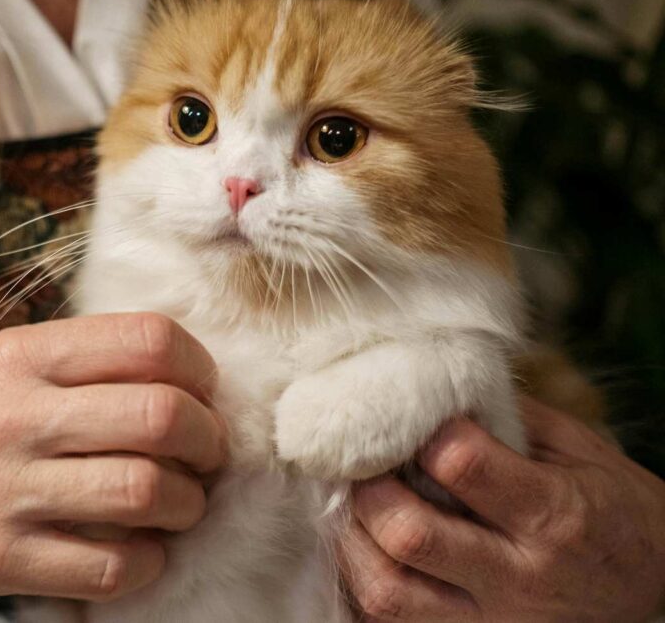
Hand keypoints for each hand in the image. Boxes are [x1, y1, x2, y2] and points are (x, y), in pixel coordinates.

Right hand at [0, 313, 224, 620]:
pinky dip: (150, 560)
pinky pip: (111, 567)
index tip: (203, 391)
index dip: (199, 367)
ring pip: (146, 492)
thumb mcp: (2, 361)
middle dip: (209, 439)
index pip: (147, 340)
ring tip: (182, 501)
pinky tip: (144, 548)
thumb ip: (84, 359)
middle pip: (160, 417)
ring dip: (188, 502)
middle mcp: (14, 416)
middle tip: (208, 452)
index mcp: (23, 355)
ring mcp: (5, 492)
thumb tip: (189, 376)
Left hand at [341, 397, 664, 621]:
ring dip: (354, 543)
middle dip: (369, 490)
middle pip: (409, 534)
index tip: (410, 419)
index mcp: (553, 516)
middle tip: (362, 465)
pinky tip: (367, 551)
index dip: (422, 433)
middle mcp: (519, 577)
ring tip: (356, 508)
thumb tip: (436, 388)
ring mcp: (493, 622)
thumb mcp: (584, 453)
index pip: (459, 465)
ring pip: (388, 593)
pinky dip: (367, 584)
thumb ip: (510, 420)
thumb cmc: (617, 513)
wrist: (660, 596)